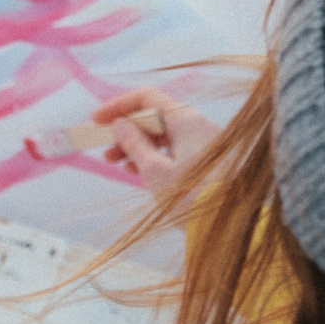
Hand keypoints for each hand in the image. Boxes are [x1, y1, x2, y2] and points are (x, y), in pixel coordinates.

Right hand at [93, 89, 219, 190]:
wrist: (226, 225)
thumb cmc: (189, 197)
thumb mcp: (154, 170)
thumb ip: (134, 143)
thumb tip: (120, 125)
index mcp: (187, 120)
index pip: (148, 98)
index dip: (119, 106)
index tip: (98, 120)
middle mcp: (198, 125)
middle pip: (155, 117)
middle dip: (126, 131)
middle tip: (105, 148)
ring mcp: (204, 142)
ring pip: (163, 135)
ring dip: (137, 145)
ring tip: (116, 162)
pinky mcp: (205, 159)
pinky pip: (174, 149)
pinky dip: (154, 155)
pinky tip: (137, 170)